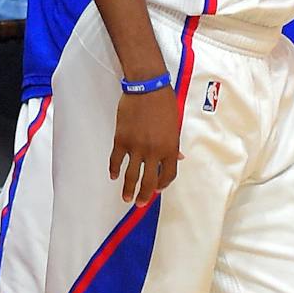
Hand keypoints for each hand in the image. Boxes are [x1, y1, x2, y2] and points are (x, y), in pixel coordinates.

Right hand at [110, 86, 181, 201]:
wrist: (146, 88)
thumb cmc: (164, 103)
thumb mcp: (174, 125)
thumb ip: (174, 144)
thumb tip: (179, 157)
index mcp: (170, 148)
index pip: (168, 175)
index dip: (163, 185)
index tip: (158, 189)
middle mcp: (153, 152)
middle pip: (149, 181)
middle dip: (144, 195)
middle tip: (140, 203)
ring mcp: (136, 147)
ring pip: (131, 175)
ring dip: (129, 189)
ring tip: (126, 198)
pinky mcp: (121, 140)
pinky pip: (116, 160)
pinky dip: (114, 169)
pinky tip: (114, 176)